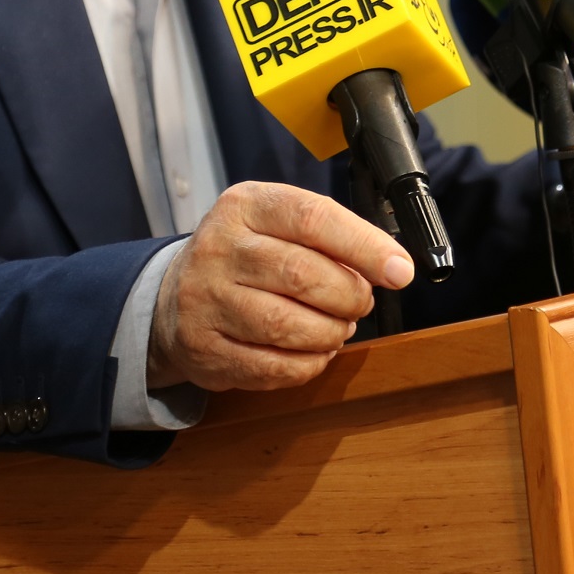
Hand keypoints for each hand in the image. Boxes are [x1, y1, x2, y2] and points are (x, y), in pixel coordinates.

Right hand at [148, 182, 412, 393]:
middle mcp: (219, 249)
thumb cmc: (246, 256)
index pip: (313, 219)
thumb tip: (392, 265)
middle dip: (349, 296)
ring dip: (330, 333)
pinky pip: (271, 366)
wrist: (173, 297)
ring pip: (287, 326)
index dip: (365, 247)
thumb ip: (331, 235)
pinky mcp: (203, 348)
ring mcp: (205, 300)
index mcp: (245, 206)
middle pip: (303, 275)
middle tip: (360, 303)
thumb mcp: (278, 222)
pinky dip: (307, 364)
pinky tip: (314, 352)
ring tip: (338, 327)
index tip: (400, 270)